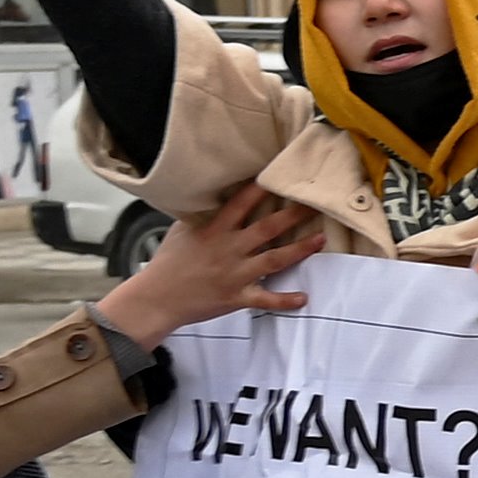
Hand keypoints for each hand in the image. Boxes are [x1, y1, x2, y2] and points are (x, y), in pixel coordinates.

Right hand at [102, 185, 322, 339]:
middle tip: (314, 205)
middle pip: (267, 229)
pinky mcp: (237, 297)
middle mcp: (229, 249)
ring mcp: (235, 274)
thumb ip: (203, 217)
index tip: (280, 177)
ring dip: (299, 250)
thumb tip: (219, 200)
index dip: (261, 190)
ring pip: (274, 260)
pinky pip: (266, 299)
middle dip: (293, 216)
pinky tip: (303, 298)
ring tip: (320, 240)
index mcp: (214, 230)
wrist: (156, 298)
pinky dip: (285, 300)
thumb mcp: (181, 231)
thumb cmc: (168, 263)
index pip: (241, 204)